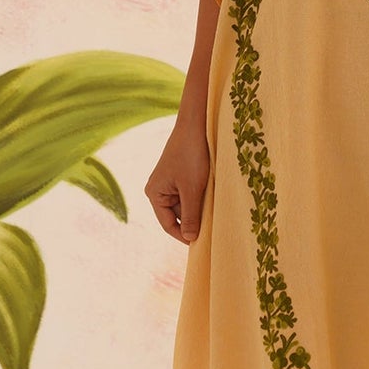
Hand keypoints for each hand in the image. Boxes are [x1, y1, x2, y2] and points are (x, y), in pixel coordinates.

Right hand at [146, 119, 210, 244]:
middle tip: (214, 225)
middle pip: (178, 215)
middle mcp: (158, 189)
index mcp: (154, 194)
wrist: (196, 126)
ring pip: (186, 205)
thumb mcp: (192, 189)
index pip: (168, 225)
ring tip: (213, 205)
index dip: (184, 235)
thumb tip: (189, 239)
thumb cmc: (191, 156)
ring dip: (199, 208)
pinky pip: (190, 194)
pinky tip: (212, 195)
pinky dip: (201, 197)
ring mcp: (169, 182)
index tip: (202, 243)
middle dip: (194, 219)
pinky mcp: (180, 176)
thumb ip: (190, 215)